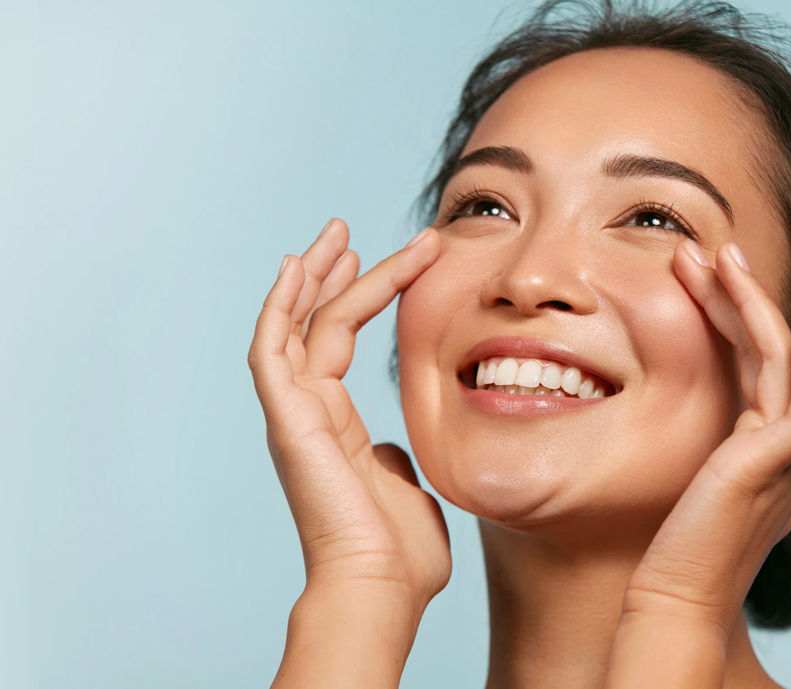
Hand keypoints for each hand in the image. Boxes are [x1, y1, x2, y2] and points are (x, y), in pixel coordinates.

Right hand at [247, 220, 449, 608]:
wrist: (382, 585)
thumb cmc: (399, 549)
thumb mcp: (405, 482)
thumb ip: (392, 455)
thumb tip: (390, 446)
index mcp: (336, 422)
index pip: (340, 339)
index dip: (361, 295)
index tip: (393, 259)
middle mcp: (309, 411)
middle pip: (313, 323)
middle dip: (331, 273)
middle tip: (346, 231)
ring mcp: (294, 414)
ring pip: (295, 327)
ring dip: (313, 276)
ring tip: (336, 233)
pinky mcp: (287, 420)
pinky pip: (272, 350)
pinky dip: (280, 307)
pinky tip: (298, 267)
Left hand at [622, 239, 790, 637]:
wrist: (675, 596)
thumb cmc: (685, 550)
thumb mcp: (715, 496)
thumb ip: (742, 474)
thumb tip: (776, 477)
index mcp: (775, 448)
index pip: (787, 371)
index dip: (770, 321)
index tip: (741, 279)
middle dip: (778, 298)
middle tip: (739, 249)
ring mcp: (790, 456)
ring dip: (772, 306)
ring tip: (732, 255)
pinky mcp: (774, 464)